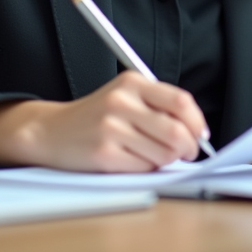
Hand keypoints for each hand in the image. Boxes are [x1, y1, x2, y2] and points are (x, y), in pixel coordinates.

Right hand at [0, 71, 207, 171]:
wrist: (51, 131)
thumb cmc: (96, 117)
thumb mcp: (125, 97)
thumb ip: (157, 107)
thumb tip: (195, 132)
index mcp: (132, 82)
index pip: (181, 101)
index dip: (197, 122)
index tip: (200, 135)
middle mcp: (121, 101)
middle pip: (176, 131)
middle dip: (188, 148)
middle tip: (185, 154)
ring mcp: (111, 128)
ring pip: (163, 154)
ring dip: (165, 161)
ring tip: (152, 156)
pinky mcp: (103, 153)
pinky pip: (143, 167)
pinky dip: (146, 169)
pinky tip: (133, 161)